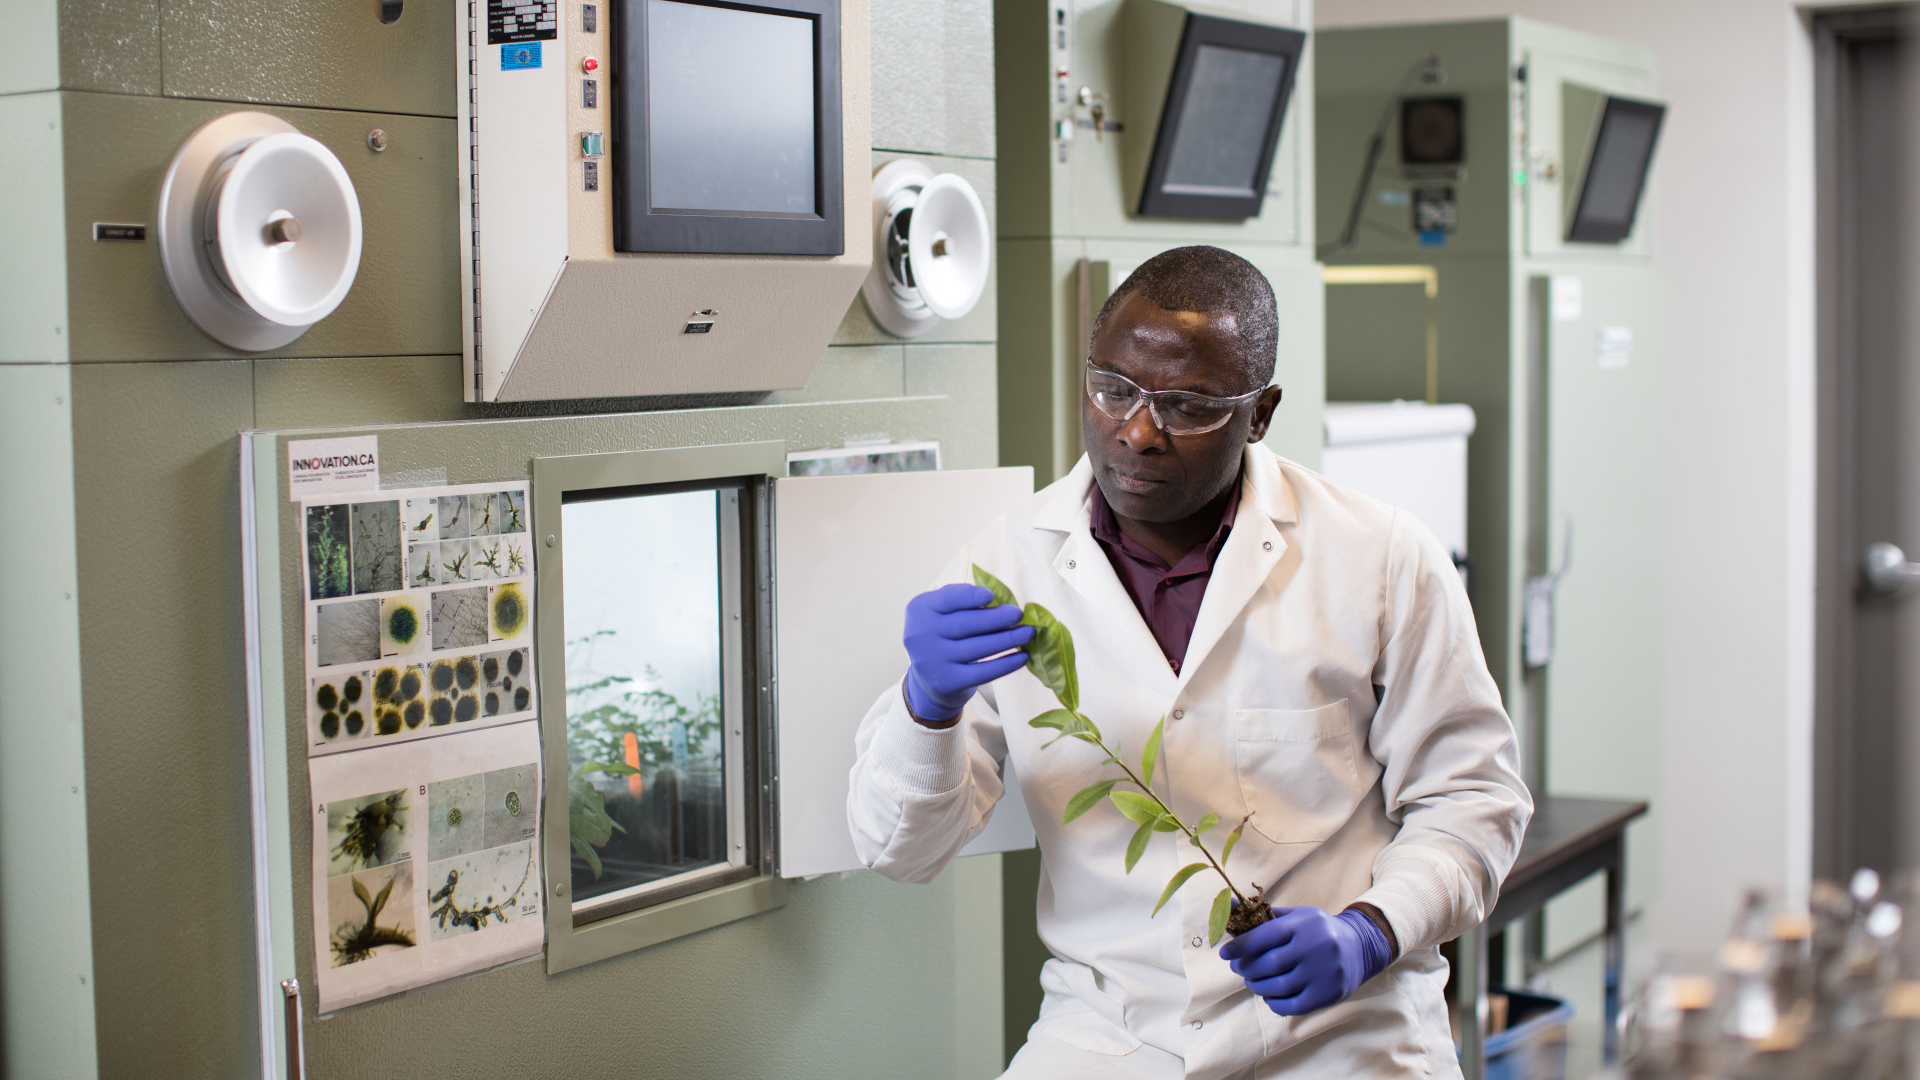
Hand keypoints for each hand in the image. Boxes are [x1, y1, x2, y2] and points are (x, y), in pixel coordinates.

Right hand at [902, 583, 1034, 721]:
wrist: (930, 677)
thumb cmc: (945, 634)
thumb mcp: (944, 612)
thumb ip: (964, 600)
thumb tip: (1001, 600)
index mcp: (921, 610)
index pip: (947, 599)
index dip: (969, 597)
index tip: (991, 596)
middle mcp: (921, 635)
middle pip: (965, 624)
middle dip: (996, 619)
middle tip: (1019, 614)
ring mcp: (933, 661)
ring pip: (977, 648)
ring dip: (1007, 639)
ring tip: (1028, 633)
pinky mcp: (948, 683)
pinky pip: (983, 672)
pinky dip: (1005, 664)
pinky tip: (1022, 657)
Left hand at [1219, 906, 1391, 1015]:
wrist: (1360, 947)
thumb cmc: (1318, 930)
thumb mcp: (1296, 916)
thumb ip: (1263, 914)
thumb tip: (1228, 904)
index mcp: (1304, 924)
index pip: (1264, 936)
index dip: (1240, 946)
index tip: (1224, 953)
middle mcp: (1315, 947)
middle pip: (1268, 964)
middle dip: (1246, 968)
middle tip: (1238, 967)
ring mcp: (1323, 972)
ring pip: (1278, 986)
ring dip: (1257, 986)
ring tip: (1252, 981)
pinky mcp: (1328, 994)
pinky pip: (1293, 1005)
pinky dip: (1274, 1002)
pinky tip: (1269, 994)